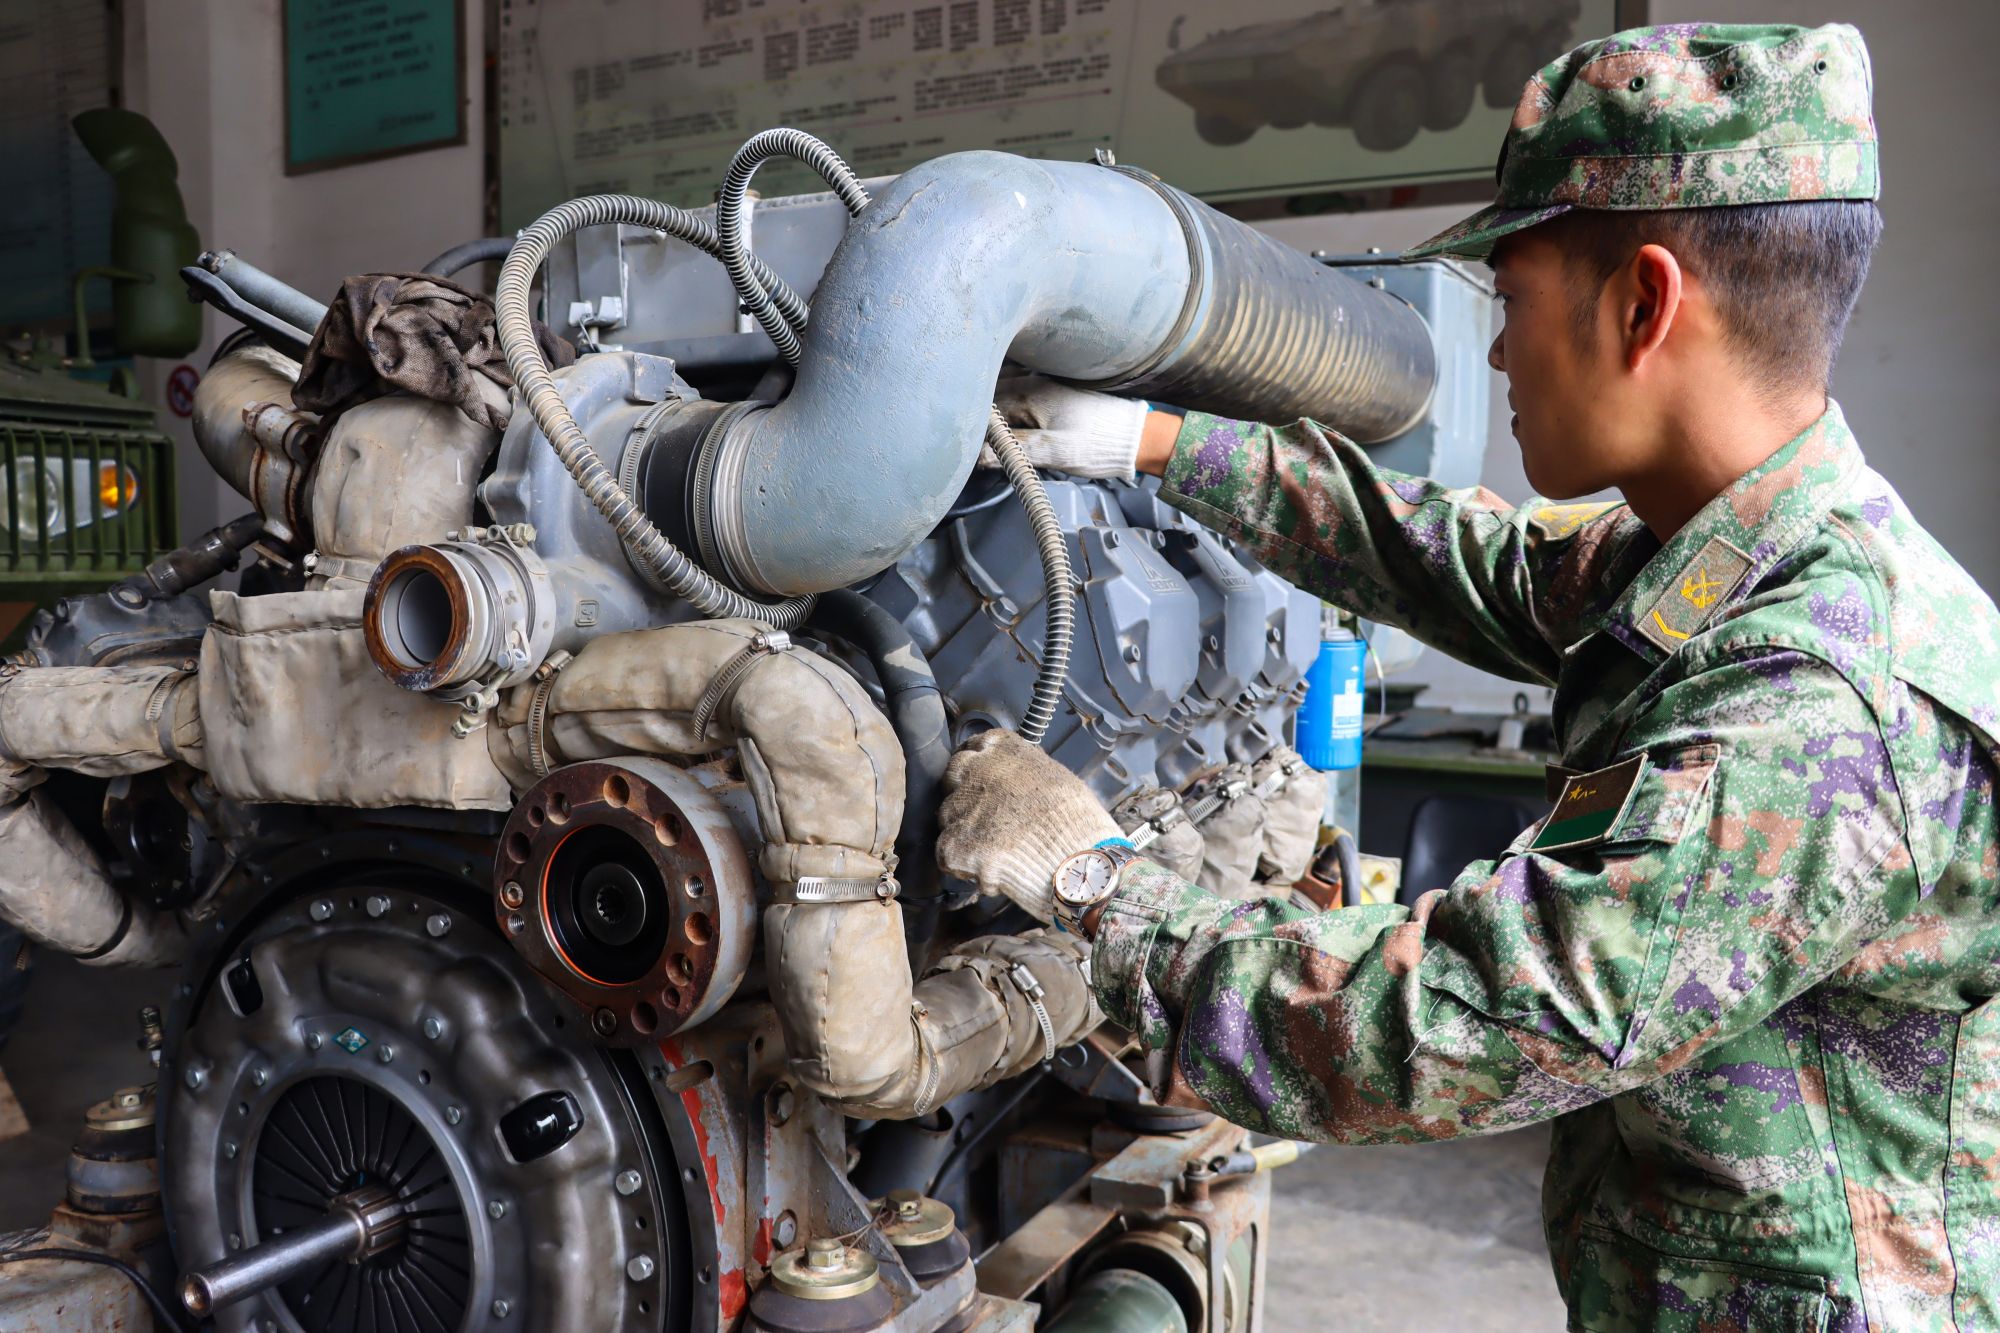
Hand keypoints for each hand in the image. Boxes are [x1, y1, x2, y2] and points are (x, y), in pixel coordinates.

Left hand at [936, 729, 1121, 921]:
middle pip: (953, 777)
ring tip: (1000, 851)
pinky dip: (965, 865)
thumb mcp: (1057, 779)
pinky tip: (993, 870)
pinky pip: (947, 854)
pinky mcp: (955, 843)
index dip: (977, 767)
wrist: (1080, 863)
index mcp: (1004, 752)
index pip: (974, 747)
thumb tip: (1016, 780)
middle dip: (965, 797)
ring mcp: (963, 807)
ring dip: (967, 833)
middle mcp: (977, 771)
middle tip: (988, 820)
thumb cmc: (1078, 825)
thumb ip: (1026, 773)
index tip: (980, 779)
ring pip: (949, 817)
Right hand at [983, 376, 1149, 478]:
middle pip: (990, 395)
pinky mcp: (1052, 394)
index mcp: (1029, 392)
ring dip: (991, 410)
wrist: (1134, 436)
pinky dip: (1005, 406)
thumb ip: (1014, 451)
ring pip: (1002, 393)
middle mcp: (1032, 382)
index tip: (965, 446)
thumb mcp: (1054, 452)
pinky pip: (1017, 394)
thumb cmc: (1097, 443)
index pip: (985, 406)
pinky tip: (1005, 422)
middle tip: (969, 441)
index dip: (972, 427)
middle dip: (978, 415)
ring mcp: (1042, 385)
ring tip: (983, 434)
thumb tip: (978, 455)